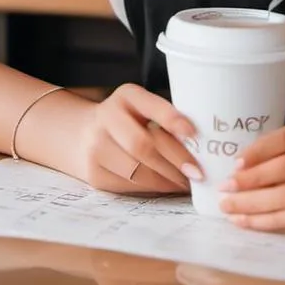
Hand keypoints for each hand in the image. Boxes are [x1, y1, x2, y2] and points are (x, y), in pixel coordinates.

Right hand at [75, 84, 203, 194]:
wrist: (82, 133)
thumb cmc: (128, 119)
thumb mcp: (143, 106)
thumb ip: (166, 116)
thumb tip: (201, 142)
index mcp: (126, 96)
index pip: (150, 106)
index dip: (172, 119)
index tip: (194, 133)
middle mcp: (107, 118)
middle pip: (143, 145)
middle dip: (175, 161)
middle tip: (198, 172)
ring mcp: (96, 147)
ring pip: (137, 170)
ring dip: (167, 180)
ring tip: (187, 182)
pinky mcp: (94, 173)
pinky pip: (129, 185)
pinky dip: (152, 187)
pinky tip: (167, 186)